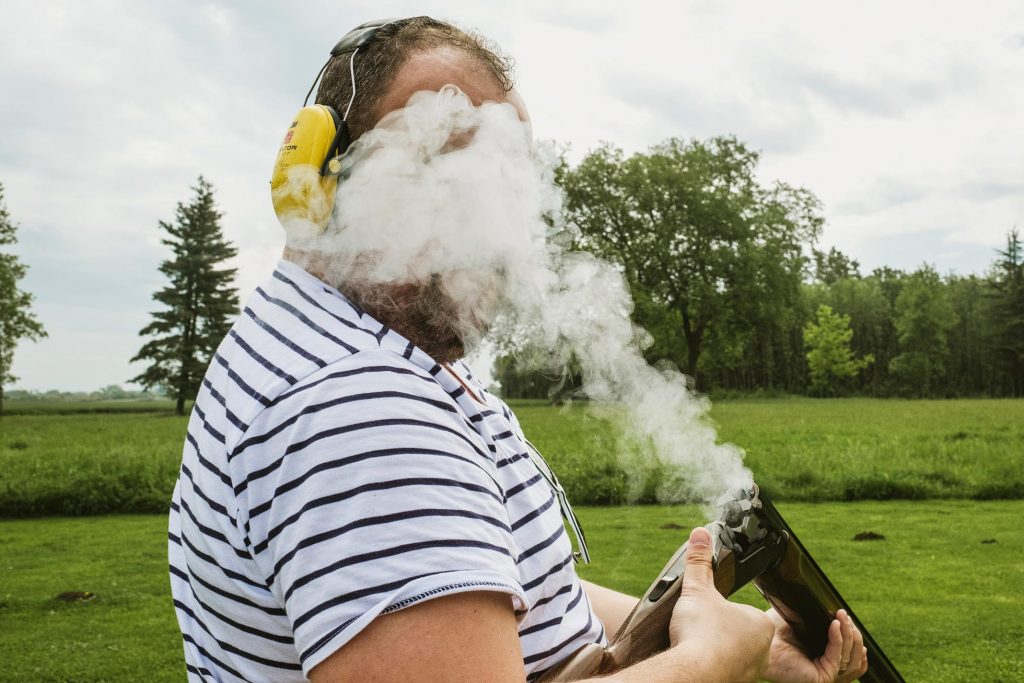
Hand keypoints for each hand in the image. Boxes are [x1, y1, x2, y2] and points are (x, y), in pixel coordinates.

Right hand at [669, 527, 773, 682]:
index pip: (745, 613)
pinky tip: (701, 660)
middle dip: (724, 630)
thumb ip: (700, 562)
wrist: (693, 671)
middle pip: (742, 633)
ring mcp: (751, 671)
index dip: (725, 611)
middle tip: (704, 627)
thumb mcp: (698, 590)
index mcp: (760, 625)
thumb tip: (700, 534)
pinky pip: (727, 670)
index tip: (710, 613)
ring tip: (701, 644)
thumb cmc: (701, 632)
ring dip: (720, 649)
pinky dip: (715, 665)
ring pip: (736, 653)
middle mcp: (763, 650)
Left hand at [762, 608, 867, 682]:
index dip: (853, 635)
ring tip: (842, 617)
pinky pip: (837, 656)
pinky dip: (838, 638)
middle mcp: (826, 667)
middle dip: (853, 633)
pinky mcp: (822, 676)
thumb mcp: (801, 621)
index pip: (849, 651)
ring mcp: (825, 674)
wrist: (760, 642)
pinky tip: (834, 624)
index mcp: (823, 656)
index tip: (846, 615)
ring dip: (849, 635)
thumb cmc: (775, 632)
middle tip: (844, 614)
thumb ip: (816, 617)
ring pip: (850, 657)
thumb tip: (831, 606)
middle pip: (854, 654)